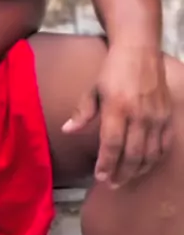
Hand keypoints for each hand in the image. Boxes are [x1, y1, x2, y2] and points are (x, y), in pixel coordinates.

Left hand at [62, 43, 172, 187]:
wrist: (139, 50)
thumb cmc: (113, 69)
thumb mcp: (93, 88)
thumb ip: (82, 112)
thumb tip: (67, 130)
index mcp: (116, 107)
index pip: (111, 144)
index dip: (106, 164)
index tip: (100, 177)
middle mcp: (138, 114)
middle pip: (132, 155)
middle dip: (122, 173)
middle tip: (113, 184)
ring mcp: (156, 116)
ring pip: (150, 154)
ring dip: (138, 170)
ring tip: (127, 178)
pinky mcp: (167, 115)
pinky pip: (164, 145)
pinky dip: (155, 159)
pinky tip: (145, 165)